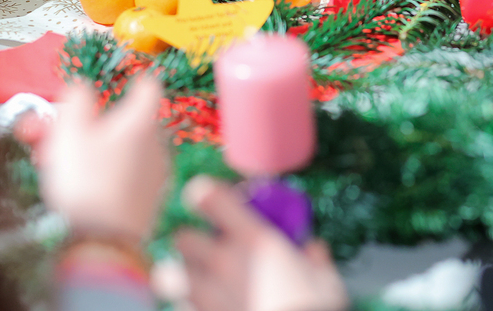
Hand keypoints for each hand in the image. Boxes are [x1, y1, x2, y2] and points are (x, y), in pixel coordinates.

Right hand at [39, 78, 169, 241]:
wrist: (102, 240)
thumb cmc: (86, 183)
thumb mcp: (70, 130)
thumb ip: (76, 98)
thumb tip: (82, 85)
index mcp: (141, 122)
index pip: (148, 86)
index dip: (134, 79)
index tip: (125, 79)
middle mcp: (156, 144)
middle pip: (126, 122)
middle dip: (89, 124)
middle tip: (58, 132)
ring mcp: (155, 173)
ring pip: (121, 150)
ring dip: (92, 149)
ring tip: (58, 162)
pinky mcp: (148, 198)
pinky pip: (125, 174)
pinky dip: (104, 172)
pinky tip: (78, 184)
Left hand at [176, 176, 348, 310]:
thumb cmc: (313, 310)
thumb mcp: (325, 283)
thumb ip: (316, 260)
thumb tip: (314, 249)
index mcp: (254, 241)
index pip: (209, 197)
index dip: (203, 193)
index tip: (209, 198)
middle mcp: (223, 263)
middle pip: (181, 238)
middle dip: (189, 241)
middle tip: (204, 249)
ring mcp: (207, 296)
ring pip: (167, 275)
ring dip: (177, 275)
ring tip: (191, 281)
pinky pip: (181, 308)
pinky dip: (188, 307)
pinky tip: (205, 309)